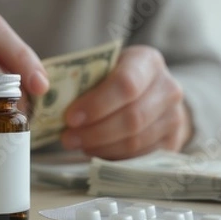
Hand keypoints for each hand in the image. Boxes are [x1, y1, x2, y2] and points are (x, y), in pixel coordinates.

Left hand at [61, 45, 192, 158]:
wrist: (153, 94)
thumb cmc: (116, 80)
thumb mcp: (103, 69)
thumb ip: (82, 79)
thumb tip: (46, 95)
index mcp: (148, 61)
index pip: (126, 84)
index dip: (96, 104)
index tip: (70, 117)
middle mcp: (168, 88)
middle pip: (132, 117)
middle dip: (94, 131)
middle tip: (67, 138)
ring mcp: (174, 117)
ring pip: (135, 141)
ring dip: (101, 146)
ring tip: (78, 144)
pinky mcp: (173, 142)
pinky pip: (140, 157)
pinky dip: (113, 157)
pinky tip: (95, 150)